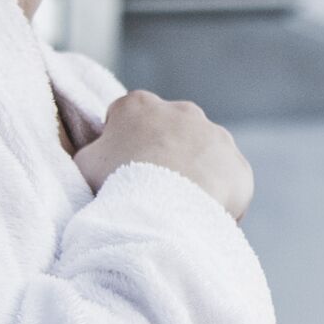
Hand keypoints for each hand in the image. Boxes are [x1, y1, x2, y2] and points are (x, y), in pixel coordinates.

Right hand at [76, 89, 252, 219]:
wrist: (165, 210)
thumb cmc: (117, 183)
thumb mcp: (85, 163)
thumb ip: (94, 151)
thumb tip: (101, 155)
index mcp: (139, 105)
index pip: (129, 117)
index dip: (124, 145)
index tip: (122, 169)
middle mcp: (183, 112)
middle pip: (172, 134)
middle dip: (165, 155)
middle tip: (152, 189)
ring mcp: (216, 136)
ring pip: (204, 157)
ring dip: (194, 175)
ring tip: (178, 208)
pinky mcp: (238, 166)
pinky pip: (226, 184)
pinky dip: (217, 199)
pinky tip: (200, 218)